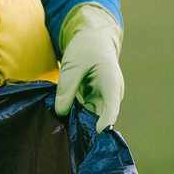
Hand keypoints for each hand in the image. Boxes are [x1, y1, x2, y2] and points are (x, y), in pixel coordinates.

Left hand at [54, 4, 123, 132]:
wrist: (93, 40)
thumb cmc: (85, 49)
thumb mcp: (72, 66)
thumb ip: (67, 88)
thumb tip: (61, 113)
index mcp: (111, 82)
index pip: (112, 106)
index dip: (105, 122)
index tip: (96, 133)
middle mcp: (112, 94)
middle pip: (102, 116)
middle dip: (87, 126)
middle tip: (67, 133)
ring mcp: (105, 98)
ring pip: (93, 116)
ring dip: (80, 121)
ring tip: (62, 125)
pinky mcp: (96, 100)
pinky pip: (87, 112)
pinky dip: (77, 115)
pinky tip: (64, 117)